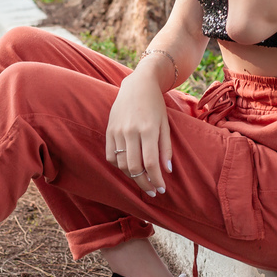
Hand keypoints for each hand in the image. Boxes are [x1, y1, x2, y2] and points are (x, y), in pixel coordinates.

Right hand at [106, 72, 171, 196]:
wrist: (138, 85)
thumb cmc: (155, 105)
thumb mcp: (165, 124)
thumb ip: (166, 148)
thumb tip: (167, 171)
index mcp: (148, 129)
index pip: (151, 163)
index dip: (156, 180)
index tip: (161, 190)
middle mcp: (131, 131)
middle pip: (135, 167)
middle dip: (144, 184)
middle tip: (152, 191)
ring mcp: (117, 131)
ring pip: (122, 164)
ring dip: (132, 177)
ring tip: (142, 180)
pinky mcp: (109, 130)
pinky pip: (110, 156)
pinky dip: (119, 166)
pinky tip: (129, 167)